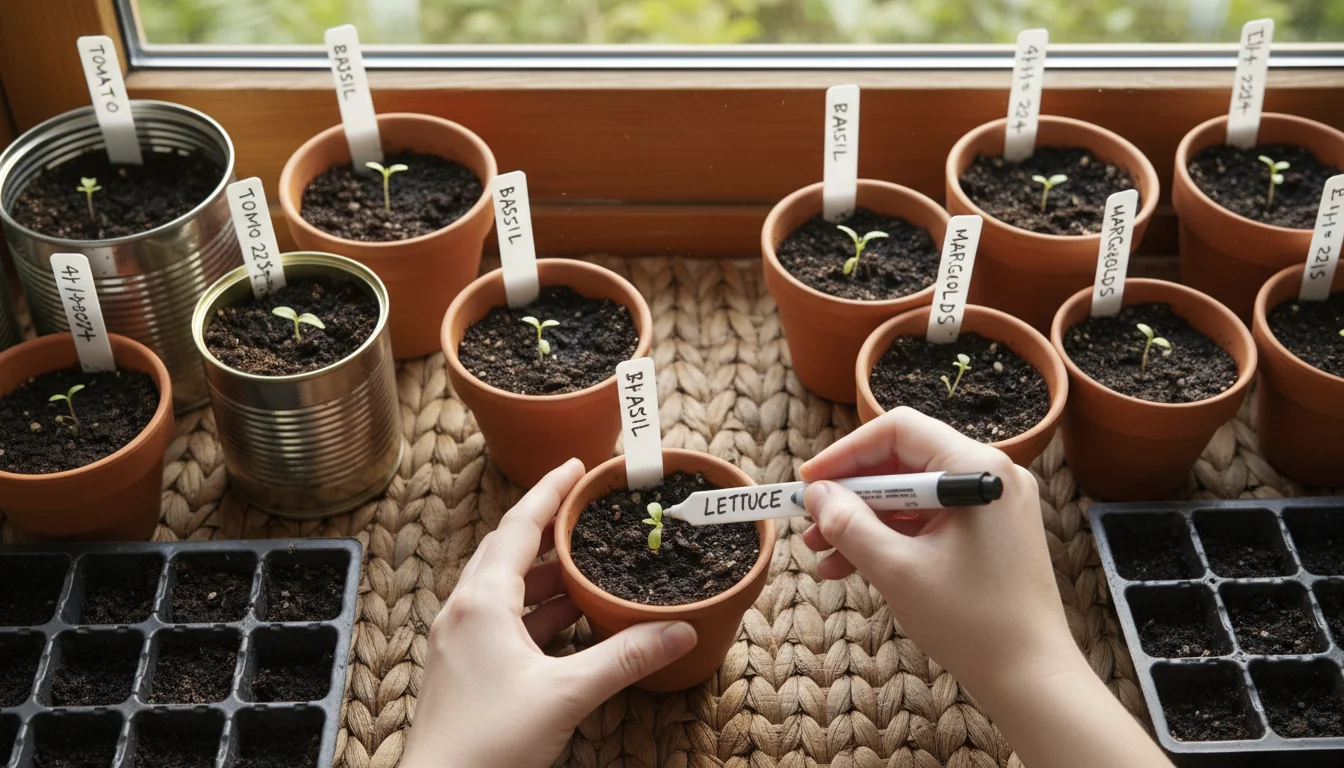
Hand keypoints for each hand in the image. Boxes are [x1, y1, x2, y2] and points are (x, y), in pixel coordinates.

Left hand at [401, 459, 697, 767]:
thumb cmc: (489, 743)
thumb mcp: (566, 694)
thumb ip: (624, 658)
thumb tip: (678, 630)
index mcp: (481, 602)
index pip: (517, 527)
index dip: (549, 493)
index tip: (575, 467)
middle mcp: (463, 612)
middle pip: (506, 551)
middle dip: (547, 529)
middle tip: (584, 513)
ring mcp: (459, 642)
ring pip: (503, 590)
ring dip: (543, 576)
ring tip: (587, 570)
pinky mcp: (463, 671)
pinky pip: (501, 622)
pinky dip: (535, 613)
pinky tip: (567, 625)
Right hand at [800, 407, 1070, 694]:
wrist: (1032, 678)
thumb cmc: (973, 622)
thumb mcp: (896, 570)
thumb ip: (850, 525)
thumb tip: (816, 494)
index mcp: (976, 469)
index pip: (898, 431)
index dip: (846, 453)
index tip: (809, 483)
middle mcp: (989, 475)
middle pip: (902, 462)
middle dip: (851, 495)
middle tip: (810, 524)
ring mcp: (991, 505)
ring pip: (910, 496)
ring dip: (864, 521)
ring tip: (821, 555)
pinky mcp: (988, 533)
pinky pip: (928, 520)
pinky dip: (891, 538)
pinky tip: (850, 567)